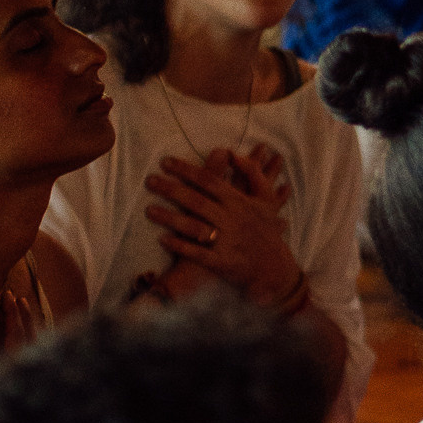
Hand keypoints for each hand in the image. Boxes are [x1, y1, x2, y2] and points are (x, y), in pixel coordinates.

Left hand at [144, 146, 303, 306]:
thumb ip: (251, 174)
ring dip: (169, 217)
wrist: (274, 269)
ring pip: (193, 226)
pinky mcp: (221, 262)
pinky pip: (197, 253)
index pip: (209, 180)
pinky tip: (162, 238)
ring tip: (149, 209)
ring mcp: (226, 241)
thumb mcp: (265, 200)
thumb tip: (231, 152)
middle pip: (196, 200)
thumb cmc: (266, 231)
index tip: (165, 162)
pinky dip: (180, 246)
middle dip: (170, 189)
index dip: (186, 170)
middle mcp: (232, 219)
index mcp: (239, 202)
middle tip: (149, 180)